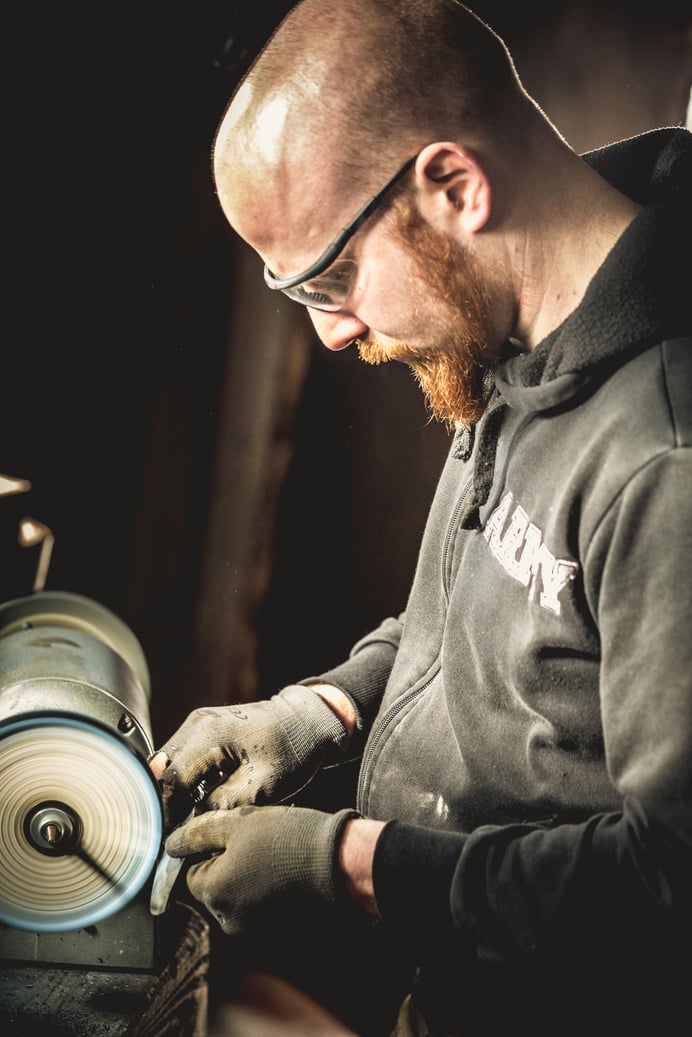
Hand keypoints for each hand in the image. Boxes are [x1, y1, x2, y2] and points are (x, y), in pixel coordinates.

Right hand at [153, 685, 351, 826]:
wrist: (307, 721)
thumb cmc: (292, 751)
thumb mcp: (262, 787)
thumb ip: (222, 806)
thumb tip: (193, 825)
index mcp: (209, 735)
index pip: (171, 780)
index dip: (169, 812)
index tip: (171, 837)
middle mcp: (197, 724)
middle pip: (163, 770)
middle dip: (169, 801)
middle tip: (180, 829)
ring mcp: (199, 723)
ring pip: (169, 763)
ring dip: (177, 789)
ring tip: (192, 814)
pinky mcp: (204, 728)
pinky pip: (183, 756)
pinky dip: (186, 778)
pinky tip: (201, 796)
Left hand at [165, 804, 359, 936]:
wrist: (339, 866)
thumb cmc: (290, 841)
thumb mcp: (239, 823)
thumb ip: (198, 833)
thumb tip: (171, 843)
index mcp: (213, 892)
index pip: (191, 873)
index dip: (209, 851)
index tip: (232, 838)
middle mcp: (227, 919)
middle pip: (213, 888)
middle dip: (228, 867)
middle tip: (256, 844)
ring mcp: (252, 929)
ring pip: (236, 898)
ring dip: (247, 880)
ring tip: (273, 858)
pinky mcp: (274, 932)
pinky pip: (258, 909)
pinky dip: (266, 894)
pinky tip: (284, 874)